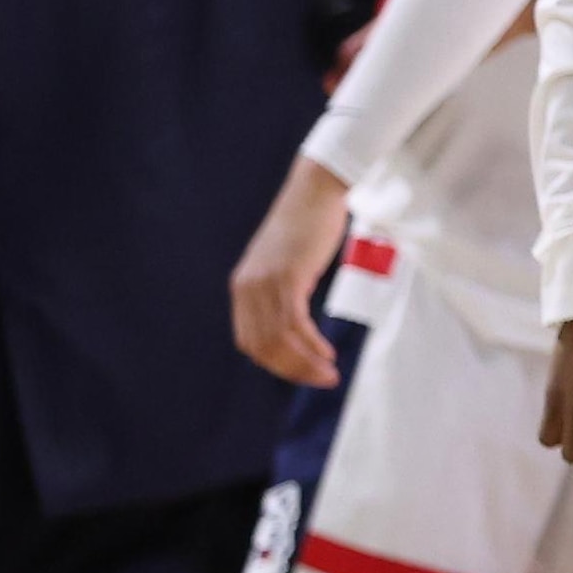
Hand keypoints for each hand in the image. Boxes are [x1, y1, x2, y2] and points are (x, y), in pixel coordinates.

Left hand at [233, 158, 356, 385]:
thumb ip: (282, 289)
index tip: (302, 372)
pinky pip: (294, 323)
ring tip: (328, 374)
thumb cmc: (307, 226)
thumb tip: (295, 320)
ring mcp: (265, 282)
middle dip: (292, 370)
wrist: (315, 191)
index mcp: (243, 288)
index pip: (250, 341)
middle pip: (262, 346)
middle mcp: (247, 288)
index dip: (276, 363)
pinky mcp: (287, 276)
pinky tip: (326, 352)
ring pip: (279, 339)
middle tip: (321, 380)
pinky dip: (310, 344)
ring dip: (304, 363)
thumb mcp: (285, 263)